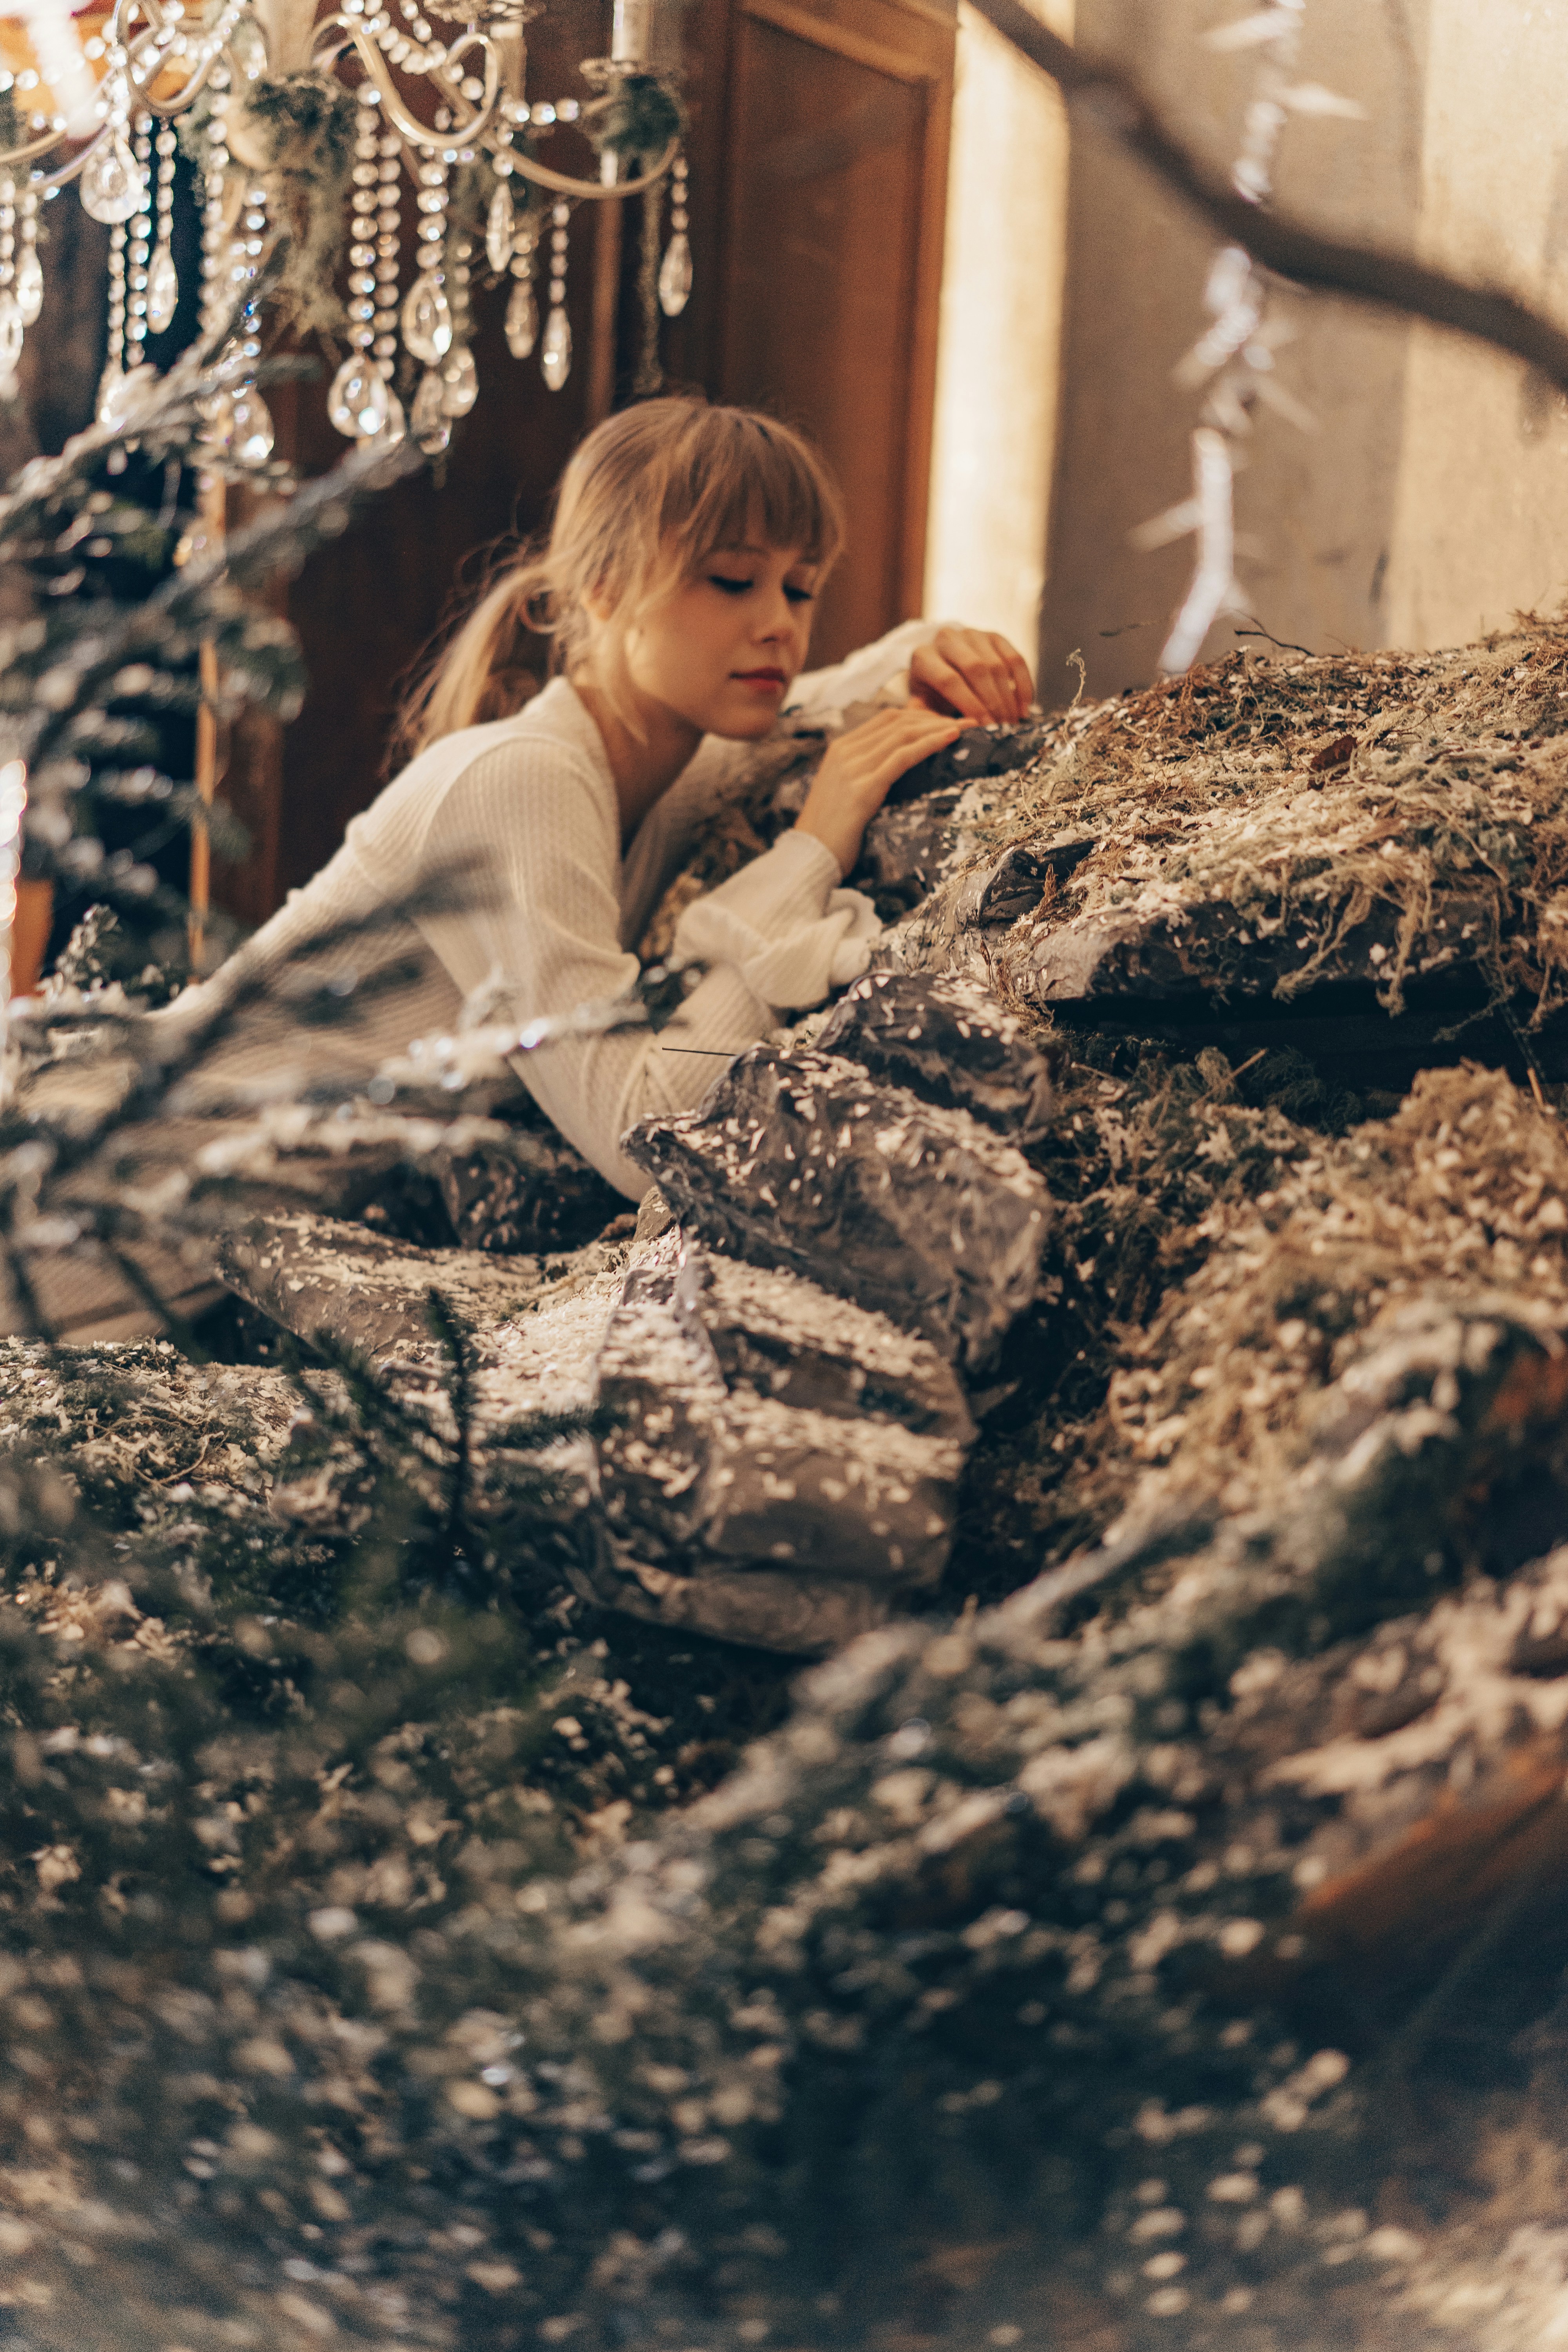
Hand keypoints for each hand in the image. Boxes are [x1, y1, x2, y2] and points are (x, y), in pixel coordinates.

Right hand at [795, 704, 963, 876]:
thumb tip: (902, 767)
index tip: (946, 722)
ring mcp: (852, 769)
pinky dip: (930, 744)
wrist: (809, 857)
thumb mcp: (847, 793)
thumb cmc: (832, 833)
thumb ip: (868, 773)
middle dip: (935, 717)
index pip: (886, 719)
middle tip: (967, 722)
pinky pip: (903, 757)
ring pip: (903, 734)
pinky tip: (951, 739)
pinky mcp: (863, 789)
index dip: (920, 715)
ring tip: (969, 727)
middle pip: (898, 721)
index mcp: (840, 749)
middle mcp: (844, 752)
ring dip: (939, 727)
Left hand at [910, 625, 1034, 723]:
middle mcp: (946, 639)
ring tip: (1014, 722)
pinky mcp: (994, 636)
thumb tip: (952, 733)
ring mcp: (972, 634)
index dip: (970, 705)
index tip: (984, 727)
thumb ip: (931, 720)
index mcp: (923, 657)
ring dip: (1009, 697)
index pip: (950, 680)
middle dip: (993, 702)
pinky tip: (1026, 706)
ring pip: (996, 665)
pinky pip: (1015, 658)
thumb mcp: (922, 707)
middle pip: (976, 670)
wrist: (941, 667)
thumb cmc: (931, 695)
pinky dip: (1023, 684)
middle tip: (1003, 727)